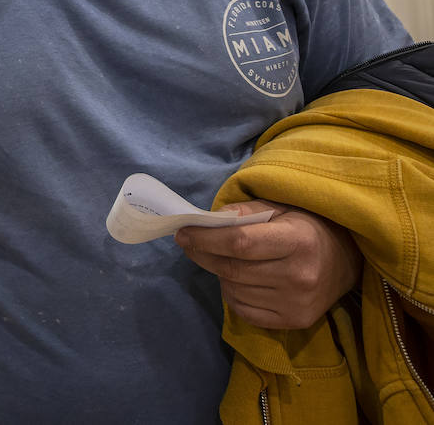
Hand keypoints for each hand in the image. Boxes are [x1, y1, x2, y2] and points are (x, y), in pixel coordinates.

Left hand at [174, 200, 361, 328]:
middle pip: (232, 269)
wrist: (345, 260)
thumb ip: (243, 212)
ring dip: (219, 274)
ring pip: (234, 291)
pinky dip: (232, 295)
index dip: (205, 239)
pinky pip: (244, 311)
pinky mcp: (295, 322)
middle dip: (203, 255)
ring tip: (226, 260)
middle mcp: (300, 276)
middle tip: (189, 243)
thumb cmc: (306, 226)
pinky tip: (240, 281)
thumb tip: (206, 221)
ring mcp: (297, 303)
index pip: (239, 243)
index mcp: (298, 241)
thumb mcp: (280, 207)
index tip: (183, 232)